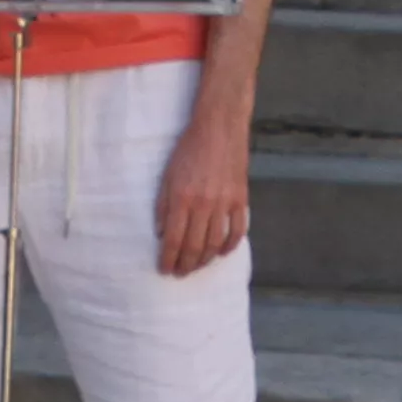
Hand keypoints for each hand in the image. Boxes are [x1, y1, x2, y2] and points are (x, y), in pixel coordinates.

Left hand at [155, 113, 250, 276]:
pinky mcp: (240, 199)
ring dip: (205, 260)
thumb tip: (161, 234)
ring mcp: (224, 203)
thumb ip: (163, 206)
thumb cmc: (188, 149)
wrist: (219, 127)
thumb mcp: (167, 176)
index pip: (173, 240)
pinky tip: (221, 252)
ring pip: (215, 243)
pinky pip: (237, 231)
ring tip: (197, 266)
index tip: (164, 269)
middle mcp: (204, 204)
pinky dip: (229, 246)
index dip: (168, 259)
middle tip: (180, 273)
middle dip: (185, 265)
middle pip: (194, 247)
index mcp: (182, 199)